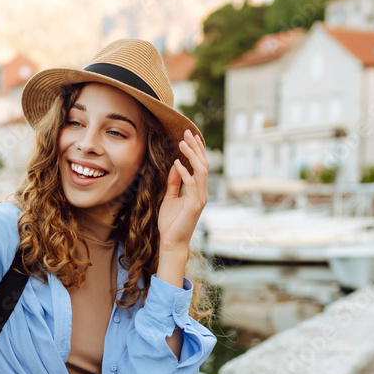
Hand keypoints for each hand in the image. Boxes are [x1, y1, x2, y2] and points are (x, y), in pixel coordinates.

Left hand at [158, 129, 208, 253]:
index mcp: (198, 190)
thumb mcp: (170, 197)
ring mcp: (200, 199)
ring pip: (201, 171)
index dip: (196, 150)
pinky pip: (192, 184)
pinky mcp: (194, 205)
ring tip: (182, 143)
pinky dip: (185, 172)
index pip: (200, 165)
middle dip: (196, 147)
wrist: (171, 242)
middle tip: (187, 132)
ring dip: (192, 155)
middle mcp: (202, 192)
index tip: (189, 135)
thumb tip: (175, 165)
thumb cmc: (171, 222)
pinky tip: (177, 163)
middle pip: (203, 164)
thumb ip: (174, 182)